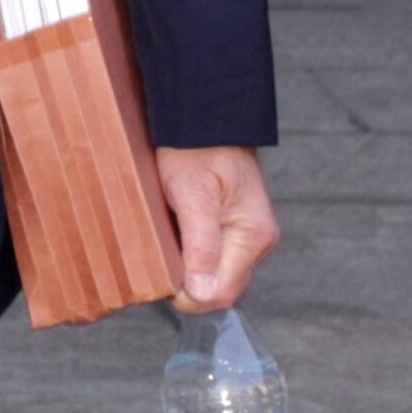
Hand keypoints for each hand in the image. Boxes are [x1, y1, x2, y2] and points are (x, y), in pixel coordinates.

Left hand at [154, 145, 280, 311]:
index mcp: (253, 236)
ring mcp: (248, 232)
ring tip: (161, 243)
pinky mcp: (235, 223)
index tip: (158, 283)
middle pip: (221, 284)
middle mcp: (257, 239)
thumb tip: (202, 294)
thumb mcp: (192, 195)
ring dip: (187, 266)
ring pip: (215, 269)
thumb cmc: (195, 148)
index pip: (224, 292)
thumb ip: (201, 245)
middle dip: (187, 281)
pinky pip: (213, 252)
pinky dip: (190, 251)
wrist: (203, 115)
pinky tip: (171, 234)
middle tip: (154, 260)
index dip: (189, 297)